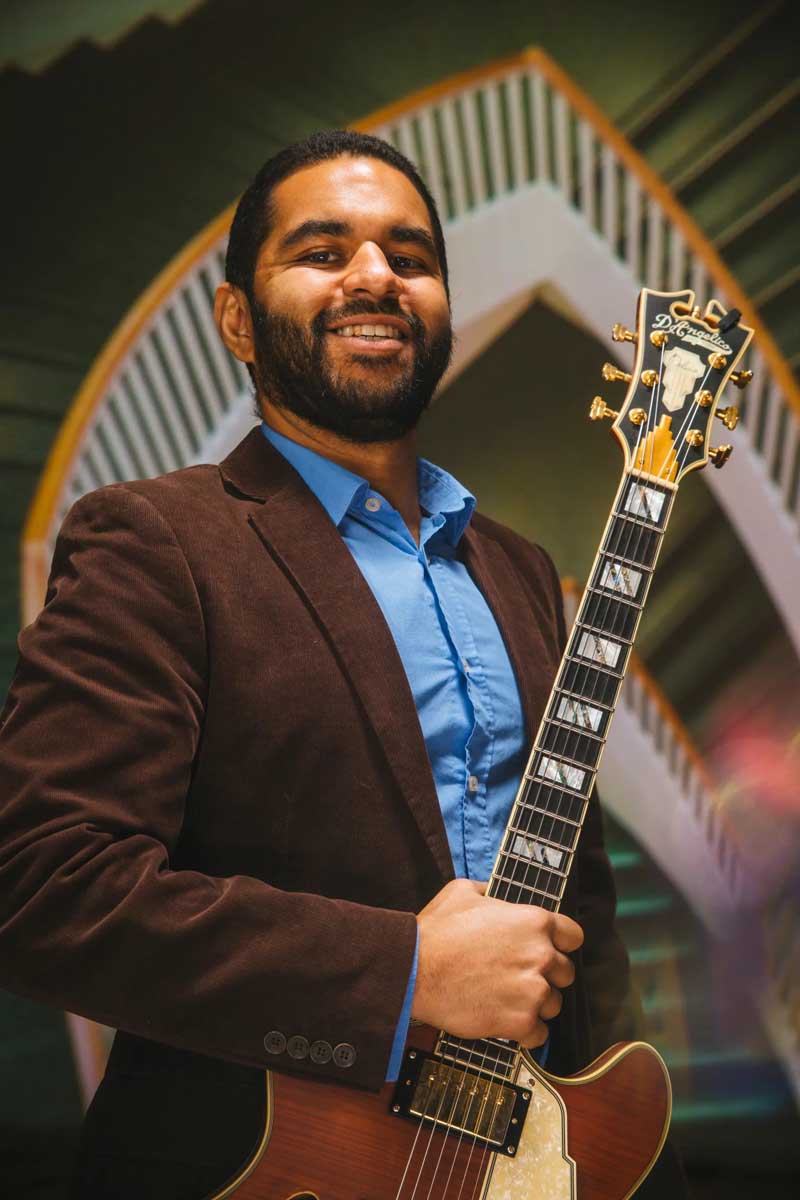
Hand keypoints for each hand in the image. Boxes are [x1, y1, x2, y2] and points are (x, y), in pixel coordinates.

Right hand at [411, 878, 582, 1046]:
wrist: (413, 969)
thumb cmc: (436, 932)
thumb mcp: (463, 892)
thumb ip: (490, 892)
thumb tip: (494, 895)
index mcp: (534, 921)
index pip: (573, 937)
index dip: (560, 943)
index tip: (549, 950)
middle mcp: (540, 956)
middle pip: (566, 973)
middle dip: (547, 975)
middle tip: (520, 976)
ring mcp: (532, 991)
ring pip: (554, 1004)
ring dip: (536, 1003)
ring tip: (508, 999)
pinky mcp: (519, 1022)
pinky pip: (539, 1034)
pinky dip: (525, 1031)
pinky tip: (505, 1019)